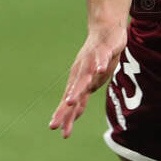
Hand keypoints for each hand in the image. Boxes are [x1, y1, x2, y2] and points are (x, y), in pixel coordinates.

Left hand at [49, 20, 127, 138]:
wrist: (105, 29)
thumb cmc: (98, 57)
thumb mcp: (92, 80)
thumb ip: (84, 94)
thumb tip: (75, 112)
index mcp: (80, 81)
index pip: (72, 102)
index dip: (66, 116)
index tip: (58, 131)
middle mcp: (82, 72)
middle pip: (73, 93)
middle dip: (65, 109)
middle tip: (56, 124)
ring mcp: (92, 61)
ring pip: (84, 77)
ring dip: (78, 89)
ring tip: (70, 102)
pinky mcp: (104, 50)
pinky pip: (102, 57)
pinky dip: (101, 63)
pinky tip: (100, 69)